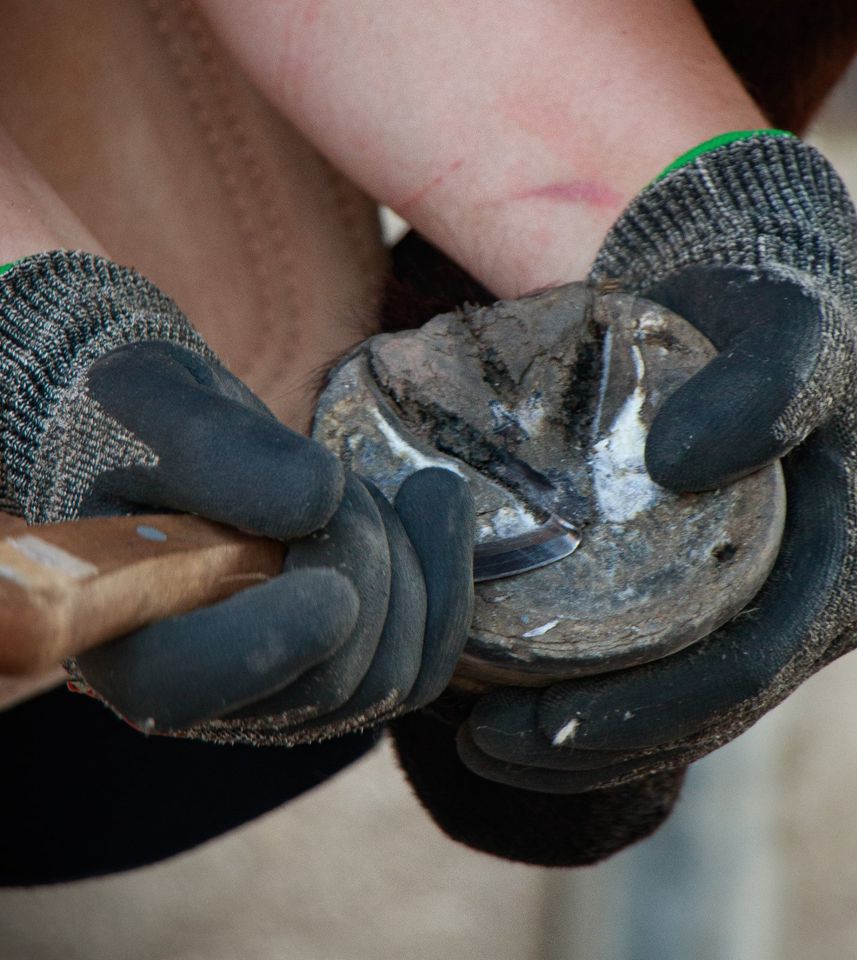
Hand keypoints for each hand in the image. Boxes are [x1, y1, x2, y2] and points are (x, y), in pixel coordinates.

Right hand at [0, 251, 474, 742]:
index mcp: (125, 631)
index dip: (265, 647)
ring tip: (361, 489)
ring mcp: (280, 690)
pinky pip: (428, 657)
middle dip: (360, 563)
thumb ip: (215, 445)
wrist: (176, 442)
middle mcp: (205, 689)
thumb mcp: (150, 395)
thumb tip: (314, 502)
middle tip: (336, 479)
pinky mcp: (342, 669)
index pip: (182, 687)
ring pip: (393, 675)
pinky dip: (446, 573)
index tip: (330, 586)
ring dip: (402, 562)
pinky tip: (433, 500)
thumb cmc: (142, 422)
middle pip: (326, 681)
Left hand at [455, 133, 856, 791]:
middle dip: (594, 746)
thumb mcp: (784, 328)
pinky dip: (584, 698)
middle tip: (484, 745)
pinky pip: (653, 669)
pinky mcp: (707, 593)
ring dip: (580, 743)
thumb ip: (762, 381)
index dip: (647, 712)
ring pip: (674, 709)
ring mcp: (755, 607)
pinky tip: (507, 694)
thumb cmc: (764, 313)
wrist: (742, 302)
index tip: (539, 721)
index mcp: (834, 566)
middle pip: (700, 710)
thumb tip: (684, 463)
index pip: (744, 670)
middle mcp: (803, 606)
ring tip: (479, 742)